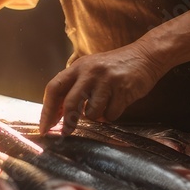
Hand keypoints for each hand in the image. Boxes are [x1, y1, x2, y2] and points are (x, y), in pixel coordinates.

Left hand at [40, 41, 168, 135]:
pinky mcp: (123, 89)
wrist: (145, 56)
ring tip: (105, 104)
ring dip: (96, 116)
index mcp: (78, 67)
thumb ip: (74, 87)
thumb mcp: (90, 70)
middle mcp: (89, 72)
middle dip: (67, 122)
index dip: (47, 110)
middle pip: (70, 103)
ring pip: (92, 113)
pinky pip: (111, 114)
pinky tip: (118, 102)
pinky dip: (112, 114)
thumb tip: (57, 113)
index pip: (54, 88)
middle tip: (65, 133)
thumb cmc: (114, 66)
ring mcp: (106, 80)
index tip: (44, 127)